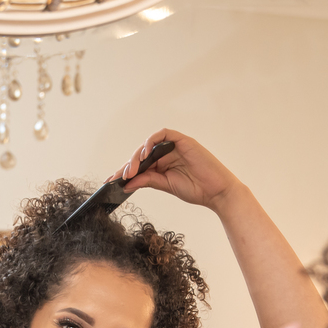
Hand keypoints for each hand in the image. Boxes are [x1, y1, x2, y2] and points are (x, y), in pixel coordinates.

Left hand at [105, 128, 242, 212]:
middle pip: (141, 154)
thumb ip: (147, 181)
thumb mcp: (166, 185)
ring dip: (137, 156)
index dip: (124, 171)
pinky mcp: (182, 140)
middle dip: (127, 166)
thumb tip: (126, 183)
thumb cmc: (196, 189)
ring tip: (130, 170)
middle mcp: (166, 153)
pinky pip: (162, 134)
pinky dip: (151, 142)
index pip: (139, 165)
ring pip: (148, 144)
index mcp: (162, 164)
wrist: (217, 193)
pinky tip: (145, 155)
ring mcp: (174, 146)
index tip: (110, 181)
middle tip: (119, 178)